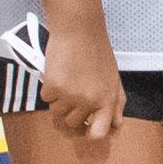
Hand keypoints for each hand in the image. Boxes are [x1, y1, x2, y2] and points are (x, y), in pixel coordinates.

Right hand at [43, 21, 126, 139]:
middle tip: (70, 94)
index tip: (85, 127)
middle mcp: (90, 102)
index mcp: (108, 100)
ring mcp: (70, 96)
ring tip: (65, 80)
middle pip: (72, 123)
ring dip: (58, 101)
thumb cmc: (97, 51)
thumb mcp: (113, 78)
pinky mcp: (53, 88)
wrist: (79, 29)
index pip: (98, 132)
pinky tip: (56, 73)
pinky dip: (48, 88)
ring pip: (57, 113)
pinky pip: (46, 99)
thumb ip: (116, 103)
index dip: (89, 133)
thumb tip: (116, 126)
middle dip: (70, 112)